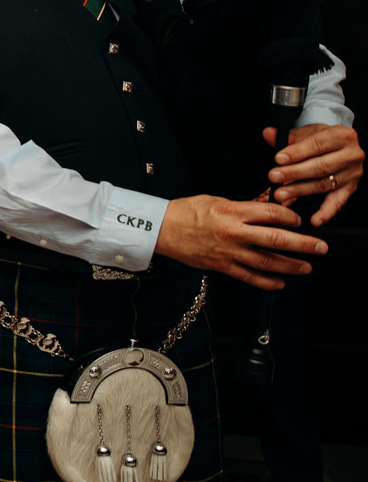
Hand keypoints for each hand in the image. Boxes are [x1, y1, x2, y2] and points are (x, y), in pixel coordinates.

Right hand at [155, 194, 326, 289]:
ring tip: (306, 268)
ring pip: (267, 262)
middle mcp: (234, 233)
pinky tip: (279, 283)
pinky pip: (249, 277)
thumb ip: (243, 205)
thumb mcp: (216, 199)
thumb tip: (267, 205)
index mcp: (232, 211)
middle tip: (320, 247)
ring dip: (291, 266)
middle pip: (277, 239)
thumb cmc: (185, 211)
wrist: (160, 229)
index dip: (290, 217)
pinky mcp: (221, 266)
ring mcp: (229, 252)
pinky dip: (267, 282)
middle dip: (303, 244)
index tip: (298, 220)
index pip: (272, 214)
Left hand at [266, 123, 361, 224]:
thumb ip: (289, 135)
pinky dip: (326, 213)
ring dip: (300, 190)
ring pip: (323, 184)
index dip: (297, 152)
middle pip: (320, 166)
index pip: (317, 144)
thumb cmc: (323, 139)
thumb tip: (269, 134)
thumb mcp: (309, 132)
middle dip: (294, 172)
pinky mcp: (350, 189)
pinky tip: (314, 220)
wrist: (342, 145)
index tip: (279, 158)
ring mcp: (351, 174)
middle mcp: (351, 155)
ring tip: (281, 193)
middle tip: (274, 176)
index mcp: (342, 136)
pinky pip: (337, 203)